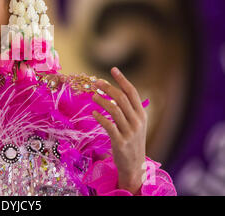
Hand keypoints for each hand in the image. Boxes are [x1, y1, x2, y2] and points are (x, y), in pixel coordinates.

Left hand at [91, 67, 147, 193]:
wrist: (134, 165)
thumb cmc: (132, 142)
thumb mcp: (136, 124)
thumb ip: (128, 109)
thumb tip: (114, 92)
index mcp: (142, 114)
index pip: (132, 92)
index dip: (122, 79)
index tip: (113, 69)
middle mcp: (137, 121)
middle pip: (121, 98)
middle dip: (108, 87)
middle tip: (96, 83)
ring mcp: (129, 132)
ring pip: (114, 110)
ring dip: (102, 100)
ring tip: (93, 96)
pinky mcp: (120, 142)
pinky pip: (108, 125)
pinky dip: (100, 117)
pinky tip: (93, 112)